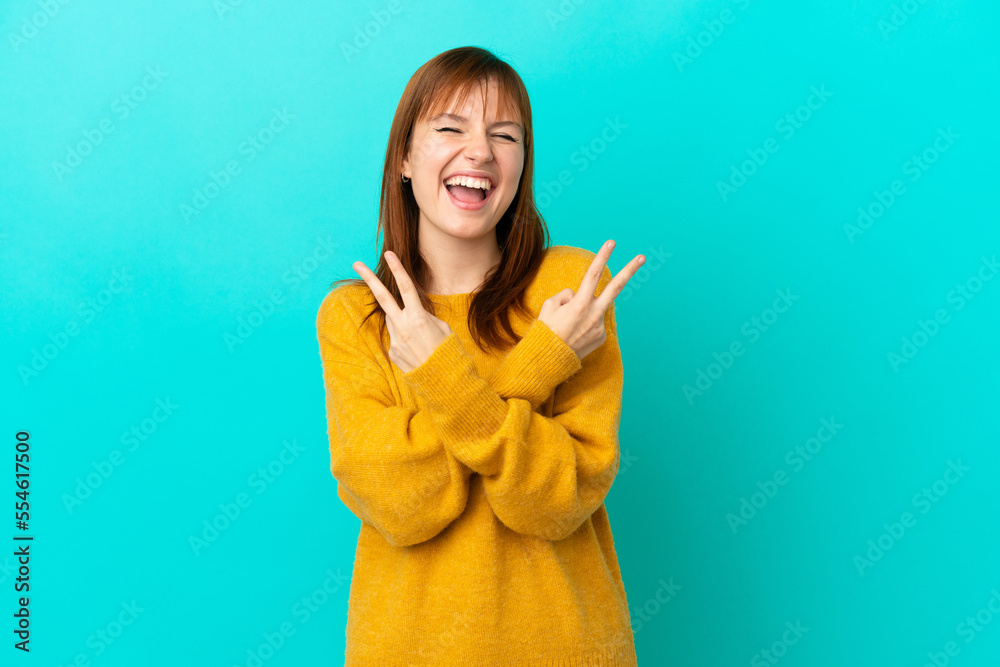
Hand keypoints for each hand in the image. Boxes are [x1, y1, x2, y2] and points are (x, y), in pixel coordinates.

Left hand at [353, 251, 452, 373]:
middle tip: (357, 263)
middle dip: (369, 278)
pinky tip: (417, 350)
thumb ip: (425, 317)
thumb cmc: (448, 352)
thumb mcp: (443, 328)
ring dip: (401, 320)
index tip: (389, 254)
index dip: (397, 269)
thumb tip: (412, 314)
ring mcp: (395, 340)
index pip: (406, 287)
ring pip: (392, 320)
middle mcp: (403, 327)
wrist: (444, 381)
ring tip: (420, 336)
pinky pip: (396, 338)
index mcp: (419, 318)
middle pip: (382, 297)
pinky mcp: (392, 352)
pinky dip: (405, 338)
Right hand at [537, 240, 644, 359]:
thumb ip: (566, 295)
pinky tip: (576, 334)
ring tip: (570, 326)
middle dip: (629, 270)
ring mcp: (600, 327)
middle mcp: (594, 314)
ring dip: (586, 311)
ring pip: (597, 308)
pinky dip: (586, 325)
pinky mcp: (602, 338)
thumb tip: (577, 294)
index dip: (602, 257)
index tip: (612, 243)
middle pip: (616, 287)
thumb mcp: (549, 306)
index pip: (593, 274)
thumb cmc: (546, 331)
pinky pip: (595, 323)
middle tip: (642, 257)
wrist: (549, 360)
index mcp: (580, 304)